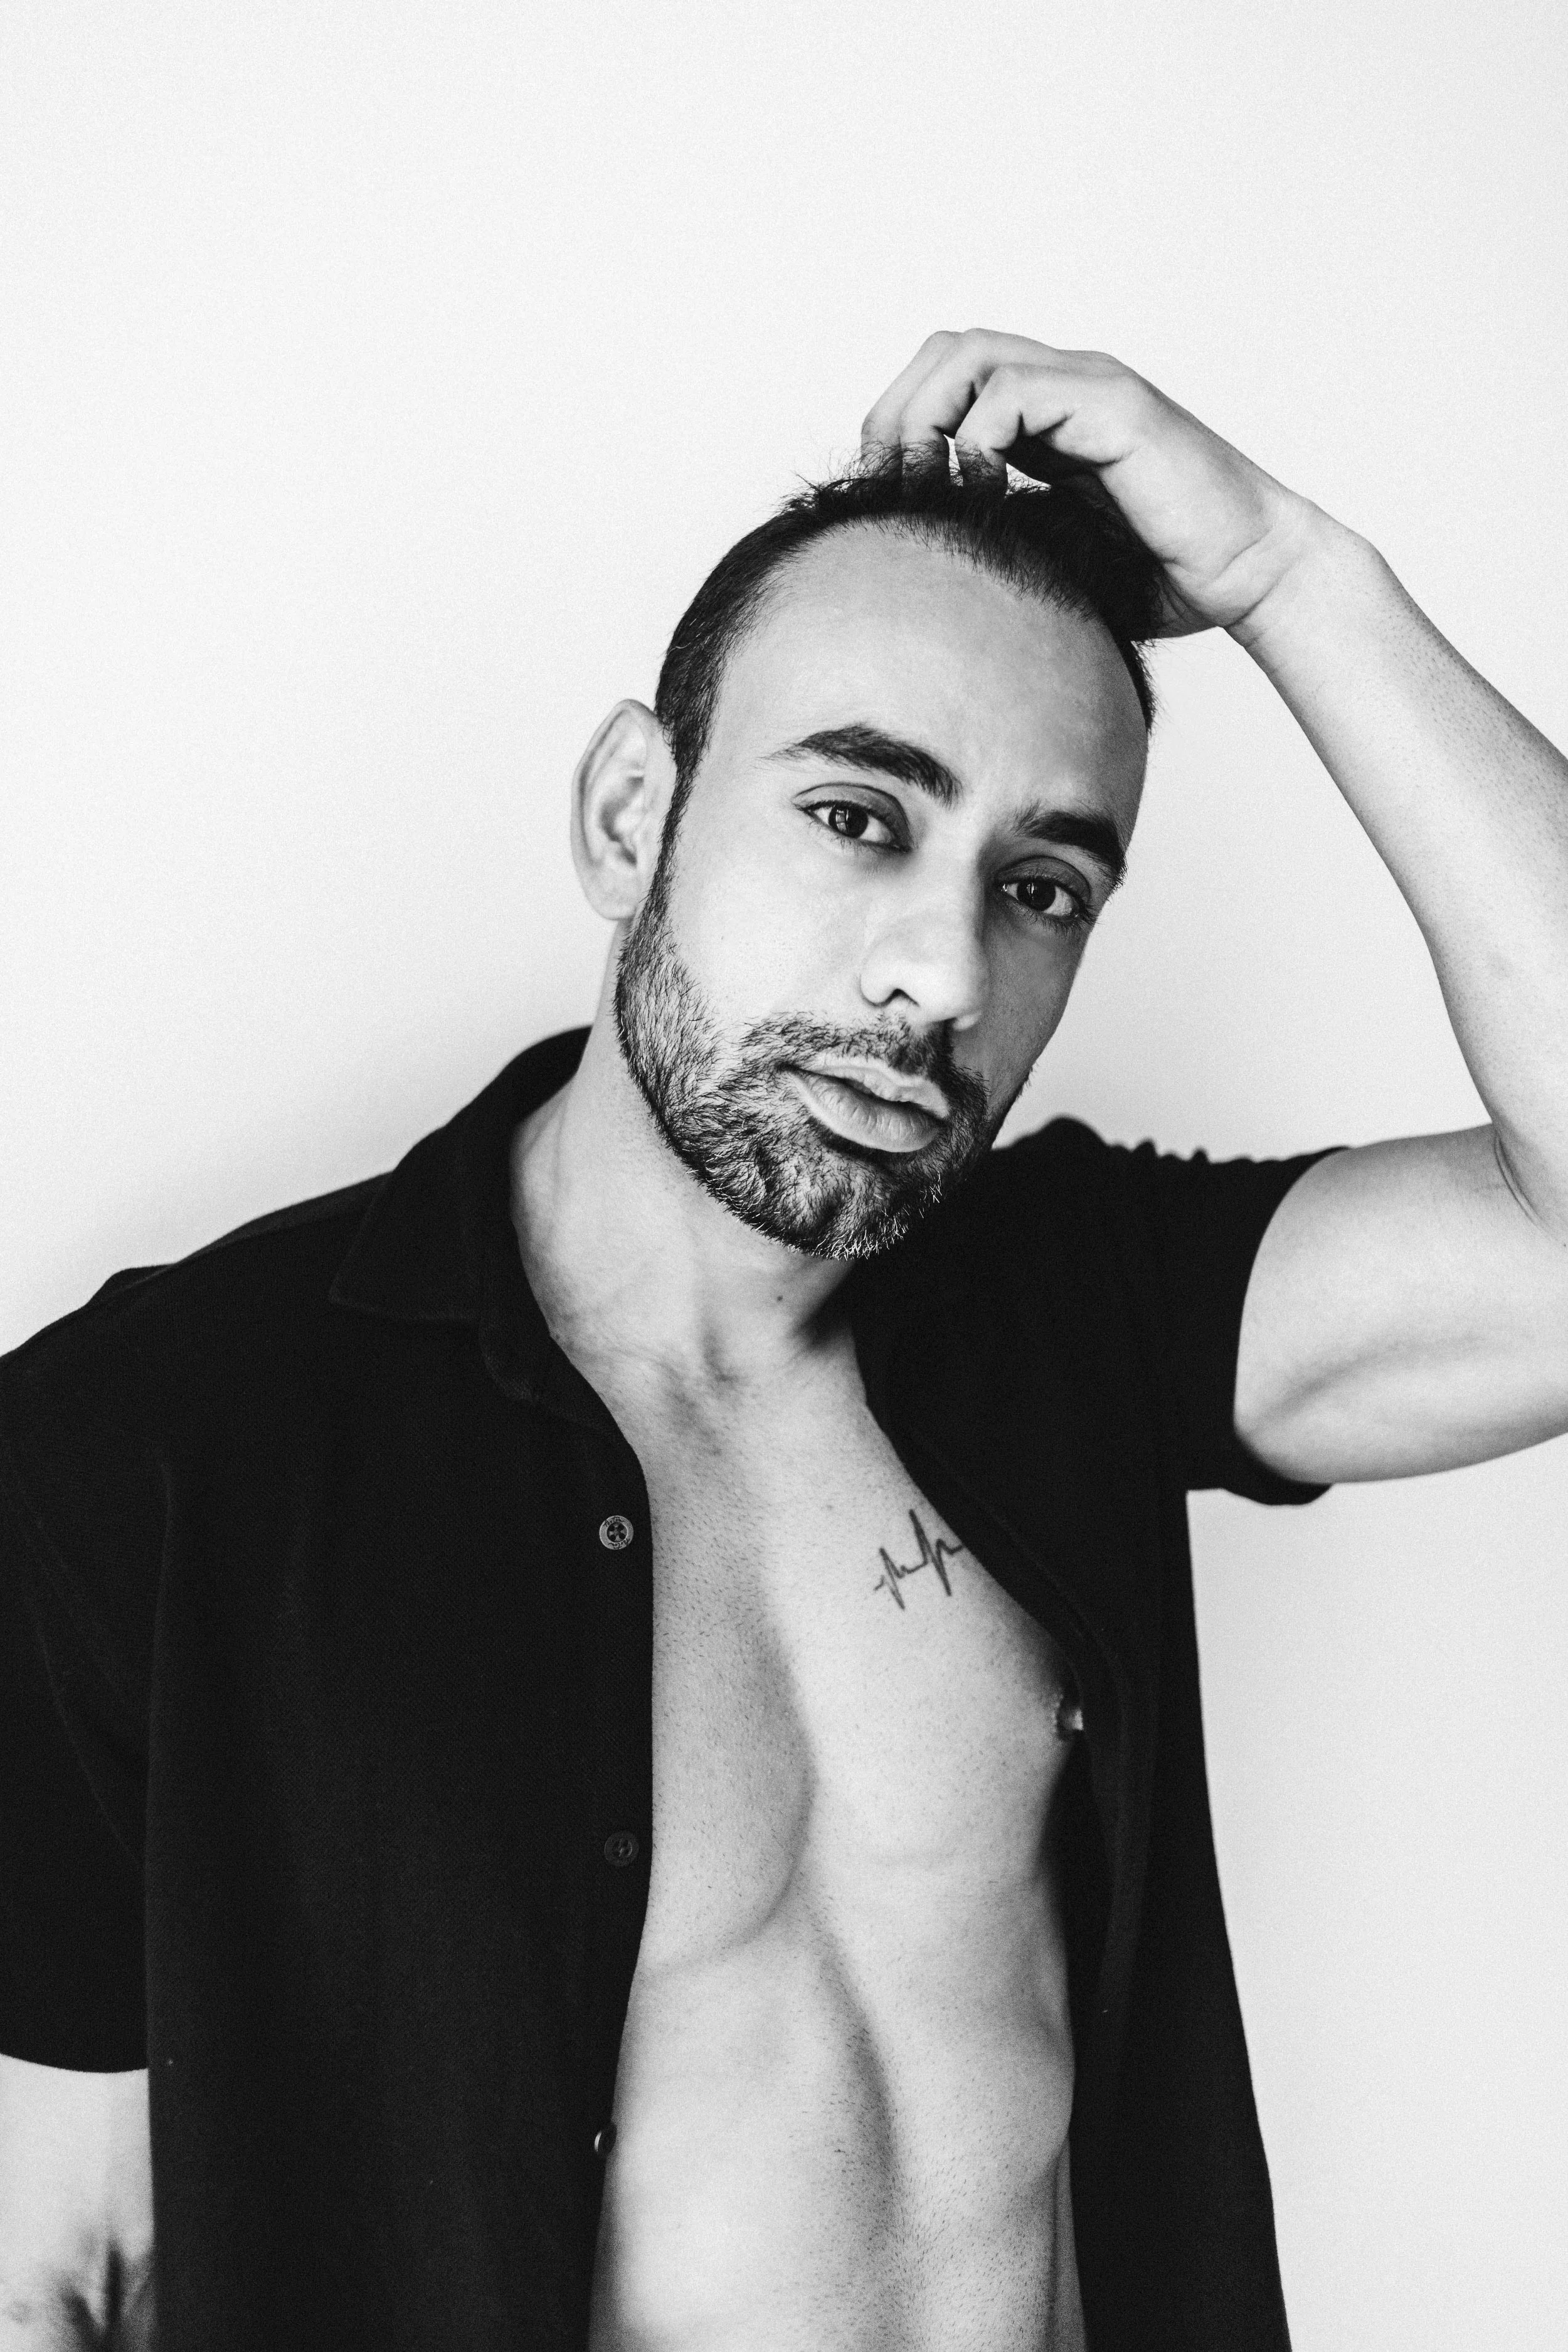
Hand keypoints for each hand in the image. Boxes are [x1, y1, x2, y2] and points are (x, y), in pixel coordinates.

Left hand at [861, 329, 1325, 638]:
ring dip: (928, 418)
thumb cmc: (1166, 579)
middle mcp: (1067, 388)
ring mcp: (1091, 389)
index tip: (887, 496)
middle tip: (891, 485)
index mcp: (1049, 419)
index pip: (946, 380)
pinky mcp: (1114, 407)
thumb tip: (924, 567)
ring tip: (928, 485)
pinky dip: (977, 439)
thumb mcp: (1057, 559)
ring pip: (970, 355)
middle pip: (946, 350)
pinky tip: (983, 493)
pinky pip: (1014, 392)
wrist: (1251, 575)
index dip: (900, 426)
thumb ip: (1002, 540)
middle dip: (897, 413)